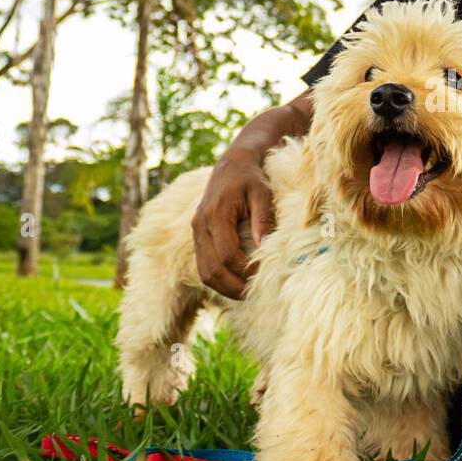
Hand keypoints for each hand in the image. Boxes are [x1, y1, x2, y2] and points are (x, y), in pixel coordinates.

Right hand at [191, 151, 274, 299]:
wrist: (232, 166)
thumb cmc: (251, 178)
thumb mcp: (262, 193)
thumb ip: (263, 219)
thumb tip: (265, 247)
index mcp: (215, 215)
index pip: (228, 255)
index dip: (245, 271)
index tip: (264, 276)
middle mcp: (200, 226)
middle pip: (212, 270)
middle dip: (234, 287)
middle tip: (255, 295)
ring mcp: (196, 233)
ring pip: (204, 272)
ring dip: (224, 288)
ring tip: (246, 294)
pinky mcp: (198, 238)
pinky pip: (203, 266)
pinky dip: (218, 279)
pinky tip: (236, 284)